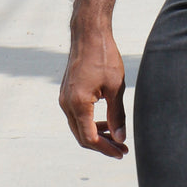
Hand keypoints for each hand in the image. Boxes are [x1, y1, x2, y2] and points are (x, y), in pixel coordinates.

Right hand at [59, 31, 128, 158]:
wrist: (88, 34)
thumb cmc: (104, 57)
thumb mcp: (115, 87)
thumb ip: (117, 115)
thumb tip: (120, 138)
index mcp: (78, 104)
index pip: (89, 138)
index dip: (106, 149)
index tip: (121, 153)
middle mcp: (66, 104)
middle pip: (82, 136)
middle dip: (102, 145)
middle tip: (122, 149)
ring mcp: (64, 98)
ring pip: (78, 127)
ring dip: (96, 134)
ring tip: (116, 137)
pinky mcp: (66, 93)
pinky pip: (76, 115)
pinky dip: (90, 122)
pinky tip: (105, 121)